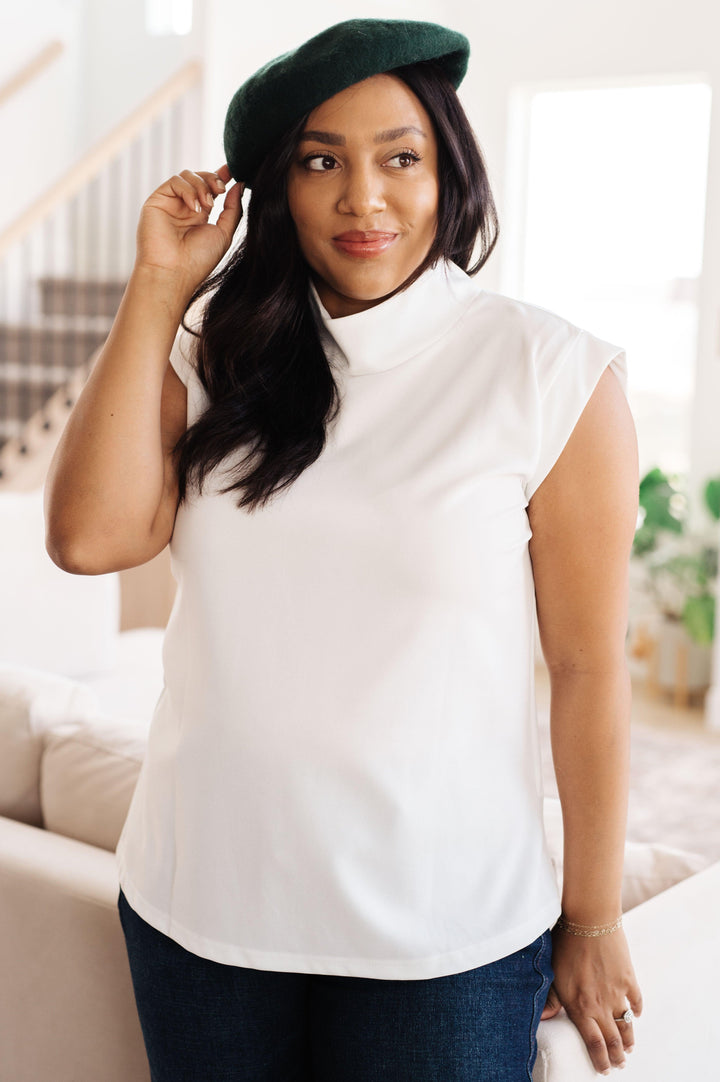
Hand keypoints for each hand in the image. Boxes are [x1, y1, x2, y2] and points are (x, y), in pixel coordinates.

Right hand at [135, 164, 244, 294]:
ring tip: (208, 206)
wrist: (174, 273)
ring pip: (187, 175)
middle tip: (221, 190)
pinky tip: (194, 208)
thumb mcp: (224, 233)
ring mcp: (170, 204)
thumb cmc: (198, 260)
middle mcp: (184, 208)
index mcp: (199, 216)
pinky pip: (175, 181)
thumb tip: (239, 185)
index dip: (221, 176)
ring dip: (202, 186)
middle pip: (200, 177)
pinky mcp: (157, 201)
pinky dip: (188, 190)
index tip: (234, 170)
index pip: (210, 188)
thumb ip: (232, 209)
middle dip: (213, 179)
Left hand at [541, 926, 642, 1074]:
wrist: (589, 919)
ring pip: (627, 1025)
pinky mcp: (629, 978)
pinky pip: (636, 1001)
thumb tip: (543, 1017)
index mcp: (580, 1006)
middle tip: (619, 1064)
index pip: (594, 1043)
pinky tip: (635, 1013)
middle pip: (613, 1040)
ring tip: (628, 1047)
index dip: (600, 1060)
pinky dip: (637, 1010)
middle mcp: (600, 1004)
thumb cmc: (565, 942)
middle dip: (617, 1056)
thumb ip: (551, 997)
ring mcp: (617, 993)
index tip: (604, 1070)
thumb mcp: (552, 972)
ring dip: (629, 1039)